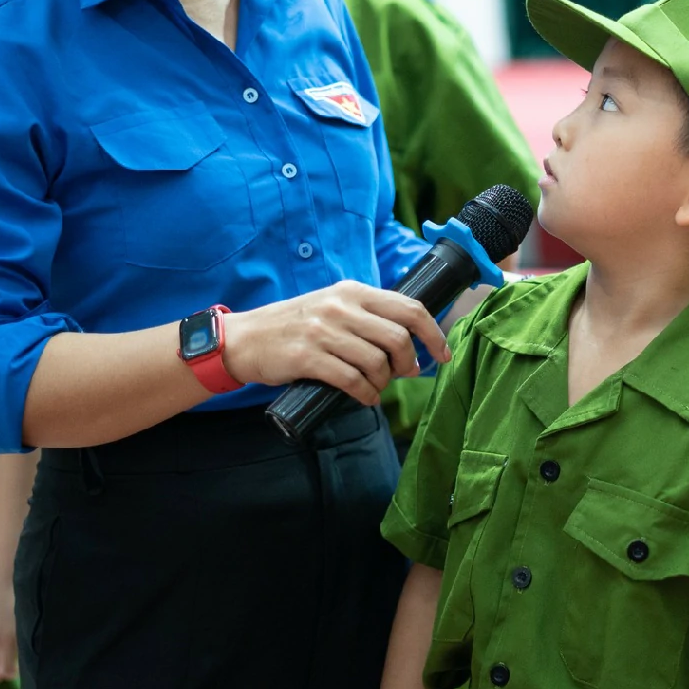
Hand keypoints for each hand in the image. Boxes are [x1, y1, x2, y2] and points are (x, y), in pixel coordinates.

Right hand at [223, 282, 452, 405]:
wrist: (245, 338)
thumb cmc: (296, 326)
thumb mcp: (333, 306)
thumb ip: (368, 316)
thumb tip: (411, 342)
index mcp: (353, 291)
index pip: (409, 308)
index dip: (433, 334)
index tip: (442, 354)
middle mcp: (340, 307)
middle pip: (398, 338)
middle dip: (408, 363)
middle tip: (403, 374)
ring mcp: (322, 331)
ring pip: (376, 362)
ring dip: (384, 381)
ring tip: (376, 386)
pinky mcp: (307, 357)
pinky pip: (352, 380)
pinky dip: (365, 394)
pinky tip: (365, 396)